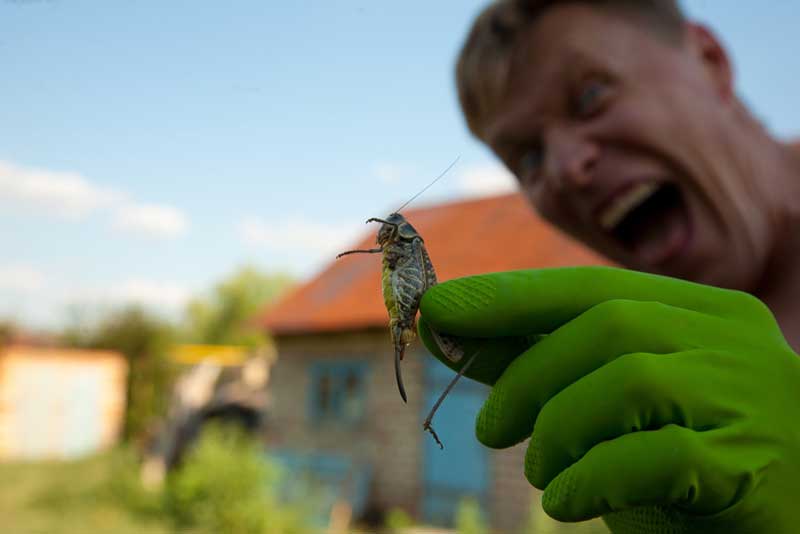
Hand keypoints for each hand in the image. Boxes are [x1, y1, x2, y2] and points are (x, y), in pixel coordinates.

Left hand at [417, 266, 799, 533]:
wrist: (777, 523)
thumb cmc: (684, 460)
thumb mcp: (606, 405)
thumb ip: (533, 361)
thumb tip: (444, 325)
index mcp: (700, 313)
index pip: (593, 288)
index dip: (510, 296)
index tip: (439, 308)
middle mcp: (732, 341)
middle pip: (608, 325)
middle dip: (527, 374)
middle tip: (489, 429)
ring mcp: (751, 398)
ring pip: (629, 380)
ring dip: (558, 429)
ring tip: (543, 472)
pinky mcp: (753, 466)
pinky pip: (657, 455)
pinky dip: (592, 477)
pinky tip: (567, 502)